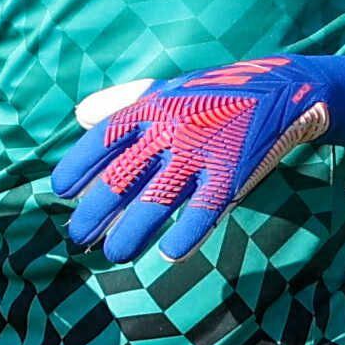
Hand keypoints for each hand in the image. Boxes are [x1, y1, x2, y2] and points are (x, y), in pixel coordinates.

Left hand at [50, 54, 344, 262]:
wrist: (284, 91)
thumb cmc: (217, 93)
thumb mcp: (169, 89)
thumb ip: (123, 102)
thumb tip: (78, 115)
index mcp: (154, 106)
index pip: (104, 138)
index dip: (79, 165)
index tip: (59, 190)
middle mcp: (172, 128)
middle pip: (122, 176)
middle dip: (96, 210)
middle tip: (78, 236)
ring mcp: (203, 152)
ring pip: (156, 200)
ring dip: (131, 232)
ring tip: (113, 255)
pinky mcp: (232, 173)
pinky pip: (203, 210)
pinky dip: (185, 233)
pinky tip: (168, 253)